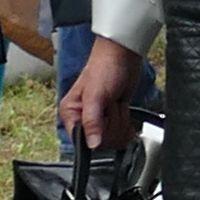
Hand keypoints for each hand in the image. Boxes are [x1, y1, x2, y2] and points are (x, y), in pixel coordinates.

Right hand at [61, 33, 147, 149]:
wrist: (124, 56)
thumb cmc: (105, 67)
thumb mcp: (95, 95)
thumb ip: (92, 121)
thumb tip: (91, 144)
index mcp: (71, 113)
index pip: (80, 141)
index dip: (96, 135)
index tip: (103, 122)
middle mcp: (83, 118)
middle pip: (100, 142)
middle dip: (112, 124)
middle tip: (110, 106)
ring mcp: (100, 119)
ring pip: (113, 139)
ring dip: (120, 121)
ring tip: (116, 104)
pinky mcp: (114, 117)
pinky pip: (122, 135)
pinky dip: (127, 125)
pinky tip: (124, 111)